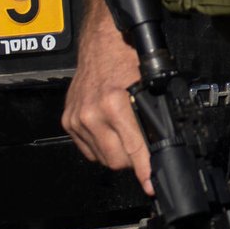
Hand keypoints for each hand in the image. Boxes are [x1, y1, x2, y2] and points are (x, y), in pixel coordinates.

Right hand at [62, 7, 150, 192]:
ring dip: (116, 153)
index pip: (133, 149)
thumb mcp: (149, 88)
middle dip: (132, 160)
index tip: (151, 186)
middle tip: (141, 149)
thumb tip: (161, 147)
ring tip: (125, 134)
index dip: (144, 171)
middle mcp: (92, 113)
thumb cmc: (128, 59)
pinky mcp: (68, 120)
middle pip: (116, 161)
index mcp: (115, 104)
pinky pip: (87, 148)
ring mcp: (77, 118)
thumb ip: (154, 119)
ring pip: (101, 157)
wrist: (102, 42)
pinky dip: (100, 145)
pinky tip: (109, 130)